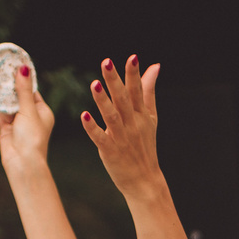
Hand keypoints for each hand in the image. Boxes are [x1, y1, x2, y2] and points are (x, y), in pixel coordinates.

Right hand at [0, 60, 55, 182]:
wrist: (22, 163)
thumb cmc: (32, 138)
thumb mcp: (29, 110)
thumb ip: (24, 90)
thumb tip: (24, 68)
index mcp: (43, 112)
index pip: (32, 91)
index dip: (23, 79)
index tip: (14, 66)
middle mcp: (31, 116)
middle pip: (19, 96)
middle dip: (10, 85)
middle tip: (0, 69)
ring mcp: (18, 122)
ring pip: (8, 104)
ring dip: (1, 94)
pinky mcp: (7, 128)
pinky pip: (0, 112)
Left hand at [80, 57, 165, 200]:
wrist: (145, 180)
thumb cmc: (145, 146)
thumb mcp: (150, 117)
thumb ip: (148, 91)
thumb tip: (154, 66)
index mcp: (141, 115)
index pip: (138, 91)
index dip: (134, 74)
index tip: (132, 57)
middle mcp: (132, 124)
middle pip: (123, 100)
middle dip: (115, 81)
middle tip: (107, 62)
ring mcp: (121, 138)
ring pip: (111, 117)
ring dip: (103, 101)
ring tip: (95, 85)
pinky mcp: (110, 152)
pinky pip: (100, 138)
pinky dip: (92, 128)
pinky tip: (84, 116)